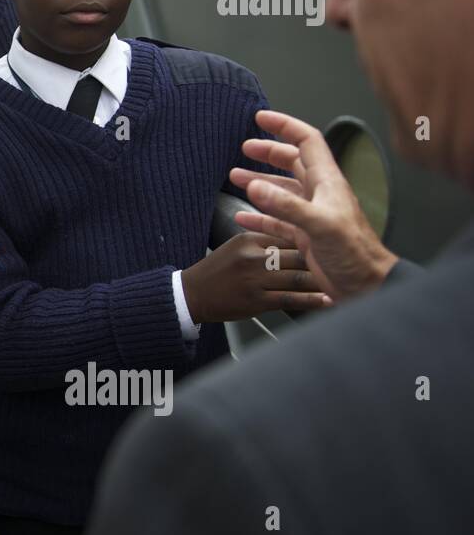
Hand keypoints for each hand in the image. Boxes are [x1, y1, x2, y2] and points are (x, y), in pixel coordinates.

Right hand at [181, 231, 329, 322]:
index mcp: (249, 240)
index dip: (310, 238)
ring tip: (341, 280)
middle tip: (342, 259)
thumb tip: (293, 238)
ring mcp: (254, 280)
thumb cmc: (217, 272)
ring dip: (320, 280)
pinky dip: (312, 301)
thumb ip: (263, 241)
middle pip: (296, 254)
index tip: (329, 240)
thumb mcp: (236, 246)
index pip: (287, 234)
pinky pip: (290, 299)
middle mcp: (253, 257)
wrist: (192, 295)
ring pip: (296, 277)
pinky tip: (327, 300)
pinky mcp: (255, 301)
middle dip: (320, 258)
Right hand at [230, 109, 398, 300]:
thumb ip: (286, 205)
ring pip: (281, 189)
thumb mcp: (320, 225)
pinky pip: (275, 219)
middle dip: (268, 152)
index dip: (284, 126)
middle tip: (245, 148)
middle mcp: (319, 194)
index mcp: (327, 183)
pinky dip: (258, 215)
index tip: (261, 118)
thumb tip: (255, 185)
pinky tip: (242, 216)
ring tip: (235, 177)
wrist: (366, 286)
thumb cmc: (354, 254)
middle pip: (292, 161)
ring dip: (259, 181)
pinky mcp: (304, 235)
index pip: (307, 141)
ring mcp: (310, 214)